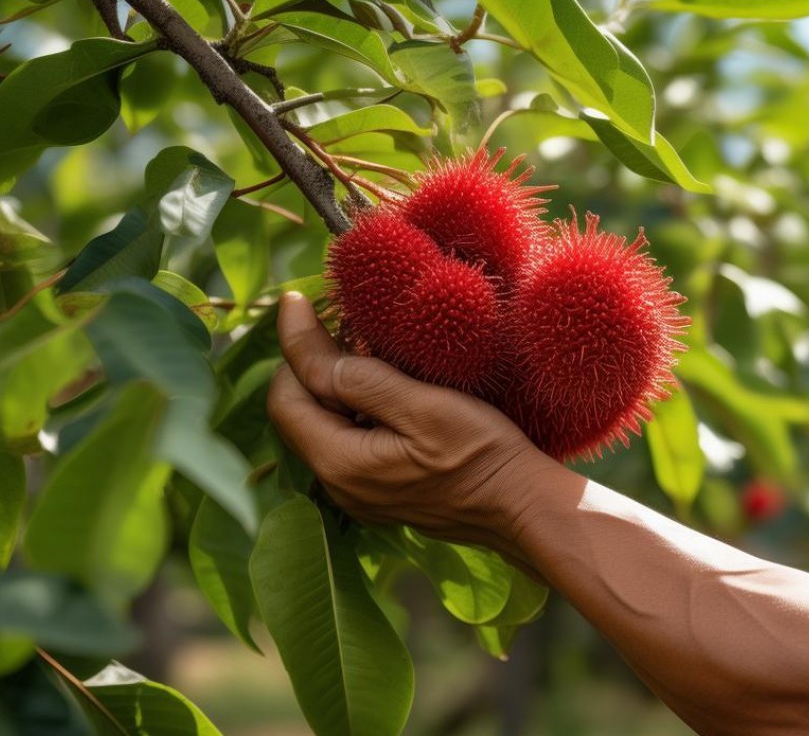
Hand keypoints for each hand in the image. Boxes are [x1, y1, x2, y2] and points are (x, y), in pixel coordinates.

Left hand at [266, 292, 562, 559]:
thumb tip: (306, 346)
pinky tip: (383, 385)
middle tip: (335, 316)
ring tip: (360, 343)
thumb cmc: (482, 454)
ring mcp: (360, 493)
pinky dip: (354, 408)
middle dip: (310, 364)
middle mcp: (339, 485)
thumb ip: (360, 380)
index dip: (291, 346)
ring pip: (323, 427)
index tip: (301, 299)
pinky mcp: (381, 493)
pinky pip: (348, 442)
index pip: (284, 399)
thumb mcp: (423, 406)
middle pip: (299, 414)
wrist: (524, 508)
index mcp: (340, 462)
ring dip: (333, 384)